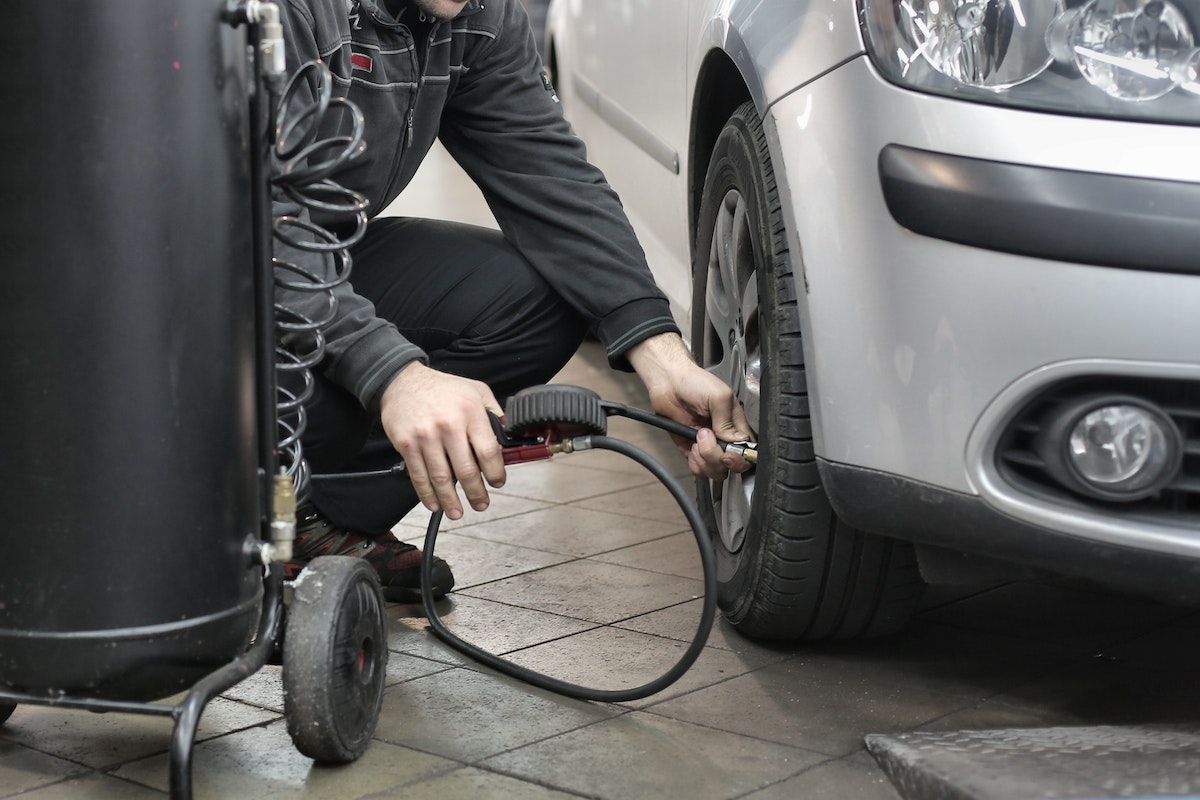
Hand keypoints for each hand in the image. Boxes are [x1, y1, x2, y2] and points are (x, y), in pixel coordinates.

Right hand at [378, 362, 505, 519]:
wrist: (402, 381)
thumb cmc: (442, 388)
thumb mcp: (476, 390)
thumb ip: (494, 413)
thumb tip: (508, 437)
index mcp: (470, 412)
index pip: (488, 451)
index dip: (495, 473)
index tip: (497, 482)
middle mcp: (449, 425)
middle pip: (466, 470)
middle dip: (476, 493)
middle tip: (481, 504)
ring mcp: (426, 436)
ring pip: (442, 477)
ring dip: (451, 500)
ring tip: (457, 512)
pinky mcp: (407, 444)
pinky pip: (419, 475)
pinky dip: (427, 494)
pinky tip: (434, 504)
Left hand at [626, 333, 753, 479]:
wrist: (668, 382)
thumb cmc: (694, 382)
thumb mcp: (718, 396)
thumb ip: (727, 420)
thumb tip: (736, 441)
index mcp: (736, 424)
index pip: (748, 451)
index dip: (740, 457)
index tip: (729, 452)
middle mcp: (724, 437)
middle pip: (731, 465)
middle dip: (718, 457)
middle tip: (706, 437)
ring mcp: (708, 445)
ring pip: (716, 471)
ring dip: (705, 459)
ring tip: (697, 438)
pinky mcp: (691, 450)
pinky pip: (698, 470)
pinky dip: (695, 463)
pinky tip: (691, 447)